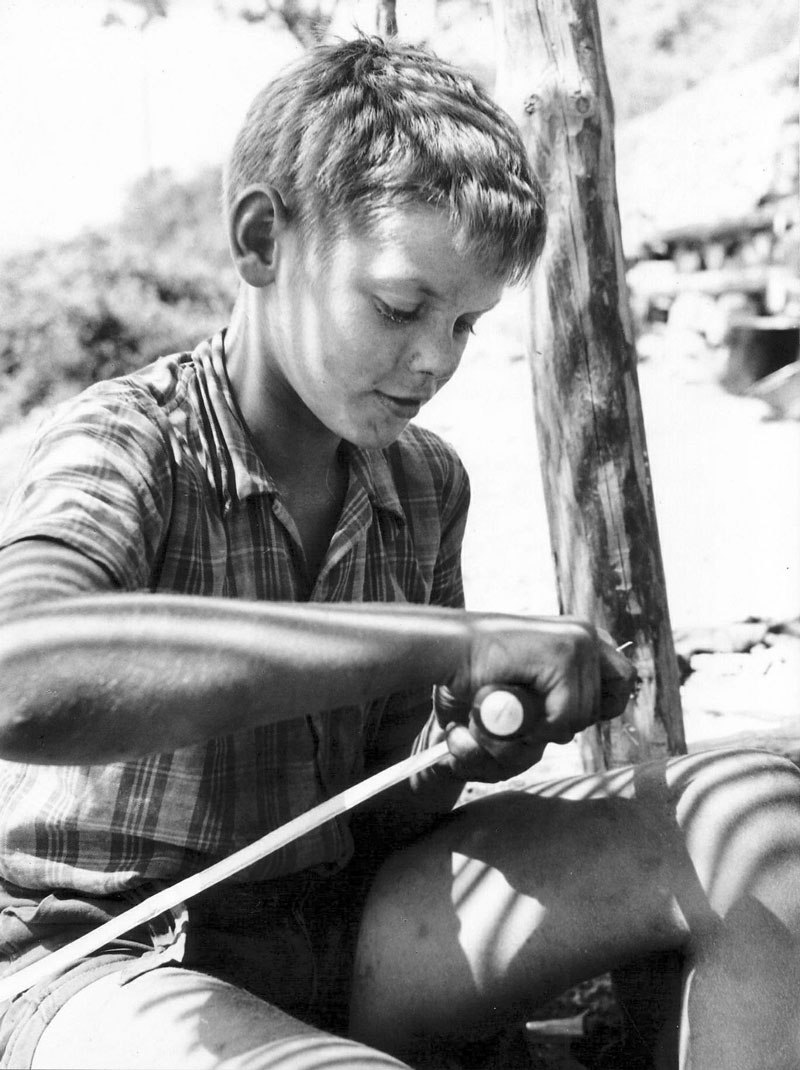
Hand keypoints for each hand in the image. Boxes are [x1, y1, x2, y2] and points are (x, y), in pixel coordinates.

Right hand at [435, 616, 635, 781]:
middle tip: (530, 715)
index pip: (622, 680)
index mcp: (581, 636)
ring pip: (583, 715)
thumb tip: (596, 711)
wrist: (450, 650)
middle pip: (606, 703)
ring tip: (516, 709)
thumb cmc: (481, 672)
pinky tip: (515, 708)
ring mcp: (577, 642)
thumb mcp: (533, 680)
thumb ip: (562, 689)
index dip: (600, 706)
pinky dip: (539, 724)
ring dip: (548, 725)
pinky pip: (566, 714)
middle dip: (569, 721)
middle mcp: (585, 634)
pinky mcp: (563, 654)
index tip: (566, 715)